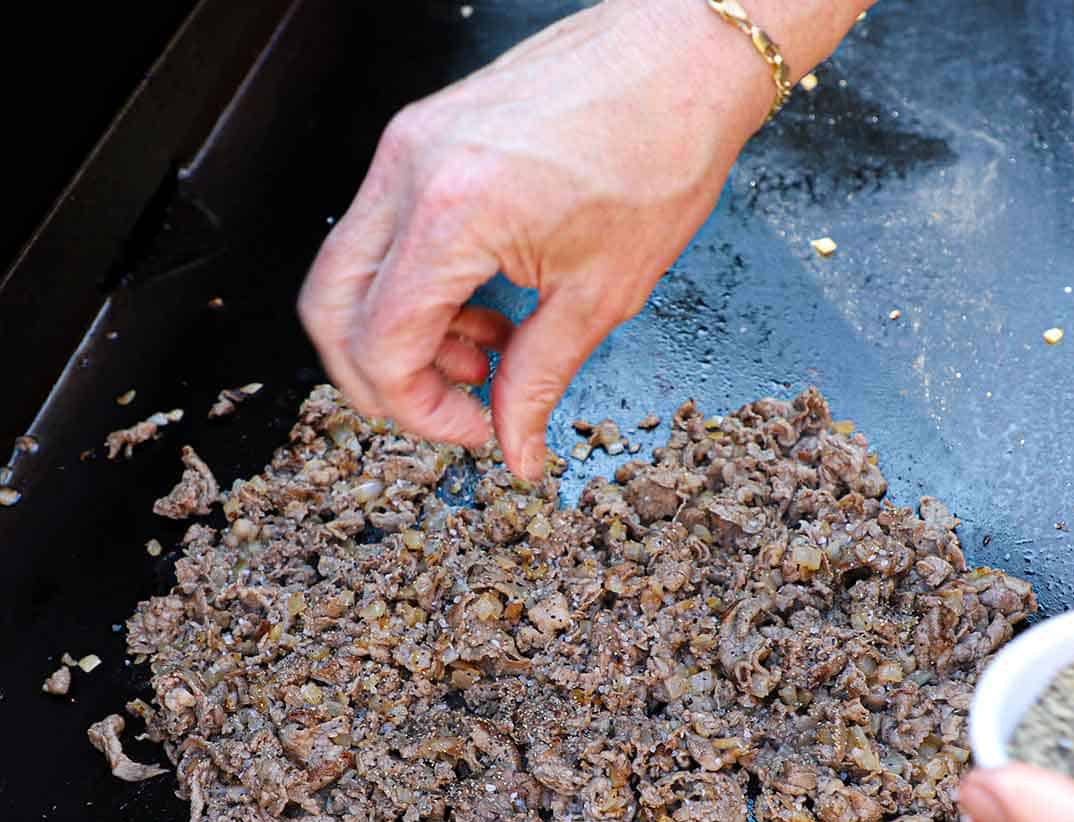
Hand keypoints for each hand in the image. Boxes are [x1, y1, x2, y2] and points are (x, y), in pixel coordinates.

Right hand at [299, 0, 867, 478]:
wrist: (680, 58)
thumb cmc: (659, 152)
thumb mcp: (600, 296)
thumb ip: (538, 382)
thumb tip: (515, 448)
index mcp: (454, 212)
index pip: (380, 345)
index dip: (419, 410)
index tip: (472, 428)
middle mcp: (409, 171)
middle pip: (331, 311)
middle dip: (382, 380)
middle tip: (453, 405)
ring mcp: (404, 147)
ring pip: (349, 274)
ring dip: (404, 336)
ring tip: (486, 352)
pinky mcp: (418, 140)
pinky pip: (383, 236)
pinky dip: (418, 290)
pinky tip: (482, 307)